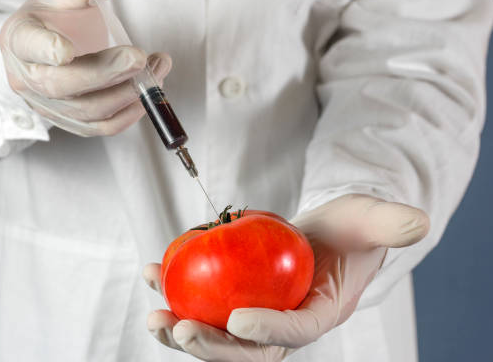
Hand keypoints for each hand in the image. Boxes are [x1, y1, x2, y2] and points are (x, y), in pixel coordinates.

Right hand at [0, 0, 171, 135]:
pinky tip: (148, 95)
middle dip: (104, 73)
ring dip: (126, 93)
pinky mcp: (71, 122)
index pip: (29, 46)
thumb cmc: (55, 18)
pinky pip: (100, 127)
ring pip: (86, 110)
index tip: (65, 50)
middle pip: (60, 85)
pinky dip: (128, 114)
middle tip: (138, 59)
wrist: (48, 47)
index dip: (46, 50)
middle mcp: (27, 78)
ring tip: (156, 69)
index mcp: (20, 39)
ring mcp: (48, 105)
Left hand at [143, 194, 428, 360]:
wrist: (324, 233)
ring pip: (216, 334)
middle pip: (246, 348)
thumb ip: (390, 223)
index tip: (238, 319)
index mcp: (320, 311)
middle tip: (179, 328)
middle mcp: (283, 321)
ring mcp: (255, 312)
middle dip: (211, 348)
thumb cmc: (349, 229)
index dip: (269, 330)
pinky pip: (202, 302)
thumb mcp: (371, 219)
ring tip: (154, 314)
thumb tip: (416, 222)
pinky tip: (150, 273)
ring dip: (181, 331)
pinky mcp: (232, 297)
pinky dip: (173, 290)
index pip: (296, 329)